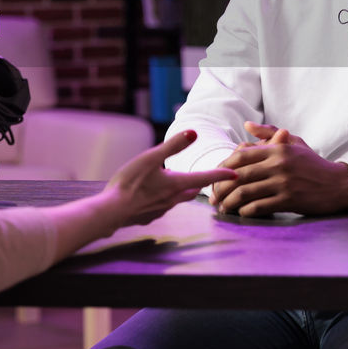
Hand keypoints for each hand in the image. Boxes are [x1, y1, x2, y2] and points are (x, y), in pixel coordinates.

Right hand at [105, 131, 238, 226]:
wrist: (111, 212)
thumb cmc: (129, 182)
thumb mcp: (150, 158)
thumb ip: (172, 146)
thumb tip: (194, 132)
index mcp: (176, 183)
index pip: (204, 178)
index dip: (220, 174)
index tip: (235, 174)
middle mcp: (173, 198)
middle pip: (193, 190)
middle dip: (201, 184)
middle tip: (208, 178)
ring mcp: (161, 209)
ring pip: (178, 199)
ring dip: (182, 191)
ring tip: (179, 184)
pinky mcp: (149, 216)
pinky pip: (162, 206)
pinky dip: (164, 199)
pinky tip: (153, 196)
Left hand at [210, 121, 347, 216]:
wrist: (339, 184)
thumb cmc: (313, 164)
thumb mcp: (294, 143)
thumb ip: (269, 133)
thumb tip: (247, 125)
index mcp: (277, 149)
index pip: (240, 156)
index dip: (223, 168)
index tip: (215, 176)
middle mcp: (279, 164)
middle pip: (238, 176)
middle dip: (221, 187)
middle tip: (213, 196)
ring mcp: (284, 183)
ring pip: (246, 193)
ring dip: (229, 202)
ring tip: (223, 208)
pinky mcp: (289, 200)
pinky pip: (259, 206)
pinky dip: (246, 211)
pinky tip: (241, 213)